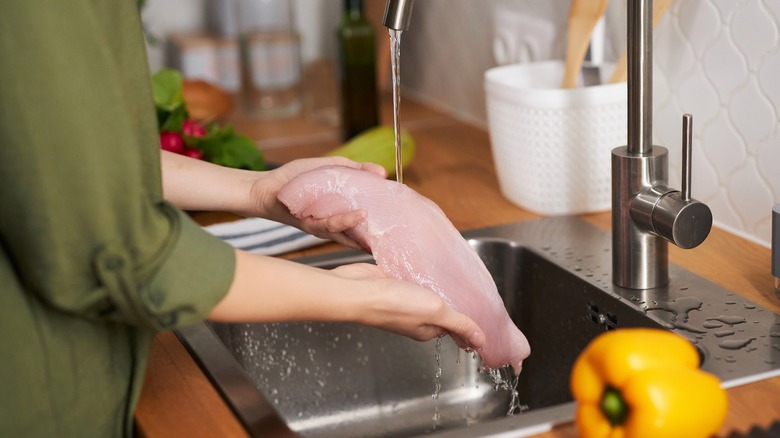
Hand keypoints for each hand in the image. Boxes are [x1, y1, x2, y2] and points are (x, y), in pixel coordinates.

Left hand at [250, 157, 386, 249]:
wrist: (264, 188)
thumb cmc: (296, 179)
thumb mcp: (331, 168)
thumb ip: (356, 169)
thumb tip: (383, 171)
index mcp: (341, 212)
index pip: (366, 220)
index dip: (382, 222)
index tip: (402, 221)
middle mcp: (334, 224)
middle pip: (360, 233)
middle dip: (377, 234)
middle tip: (398, 233)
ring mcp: (322, 226)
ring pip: (347, 231)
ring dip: (361, 227)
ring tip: (375, 218)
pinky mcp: (309, 224)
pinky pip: (329, 226)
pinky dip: (345, 221)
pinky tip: (358, 215)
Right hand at [331, 263, 485, 349]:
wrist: (357, 290)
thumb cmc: (393, 304)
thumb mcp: (435, 312)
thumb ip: (459, 324)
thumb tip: (481, 342)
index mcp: (428, 329)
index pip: (455, 326)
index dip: (469, 319)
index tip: (484, 310)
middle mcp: (416, 318)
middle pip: (441, 310)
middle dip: (454, 300)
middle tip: (470, 285)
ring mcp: (403, 302)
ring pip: (427, 294)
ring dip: (437, 285)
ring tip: (451, 272)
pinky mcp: (393, 285)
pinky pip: (412, 281)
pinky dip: (421, 275)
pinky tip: (426, 266)